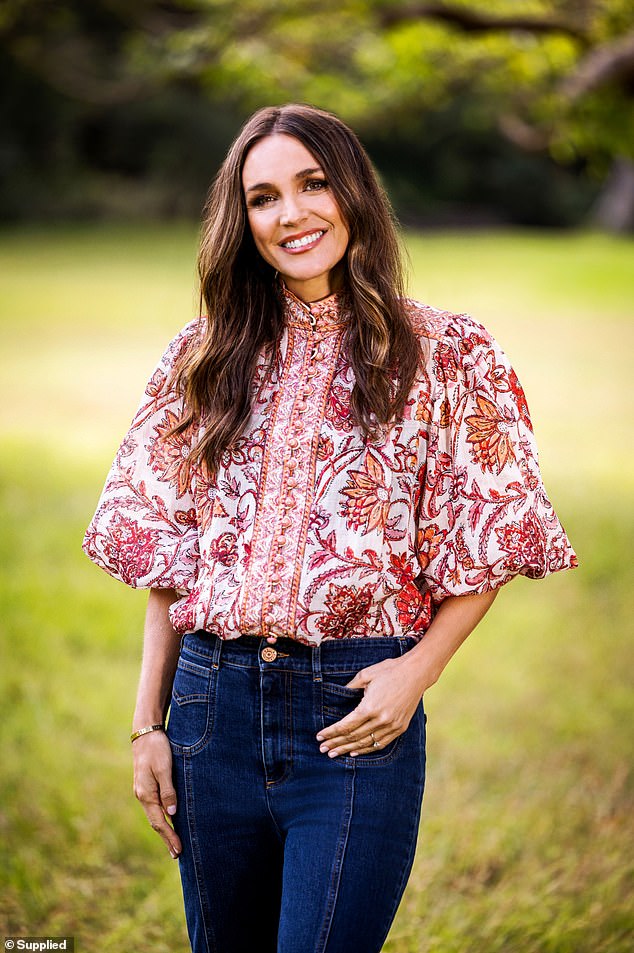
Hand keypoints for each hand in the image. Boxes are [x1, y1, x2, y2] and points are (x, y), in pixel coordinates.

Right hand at [133, 731, 181, 858]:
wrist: (145, 732)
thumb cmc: (157, 748)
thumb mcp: (164, 768)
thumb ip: (168, 791)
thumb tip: (172, 814)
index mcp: (146, 793)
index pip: (159, 822)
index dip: (169, 837)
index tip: (179, 850)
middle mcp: (142, 795)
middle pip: (155, 822)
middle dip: (167, 838)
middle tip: (178, 853)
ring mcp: (143, 790)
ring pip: (154, 815)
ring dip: (164, 829)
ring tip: (174, 842)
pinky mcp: (146, 784)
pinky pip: (154, 806)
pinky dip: (162, 817)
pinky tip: (168, 820)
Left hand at [315, 655, 424, 757]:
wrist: (416, 673)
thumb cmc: (389, 670)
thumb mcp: (366, 674)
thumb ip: (350, 687)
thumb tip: (338, 694)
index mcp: (370, 707)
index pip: (346, 725)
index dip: (332, 732)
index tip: (320, 736)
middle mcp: (381, 720)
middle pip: (354, 736)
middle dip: (336, 743)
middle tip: (323, 749)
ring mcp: (392, 726)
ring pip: (366, 743)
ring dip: (348, 749)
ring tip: (334, 753)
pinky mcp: (400, 728)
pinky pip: (380, 743)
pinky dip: (366, 749)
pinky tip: (354, 751)